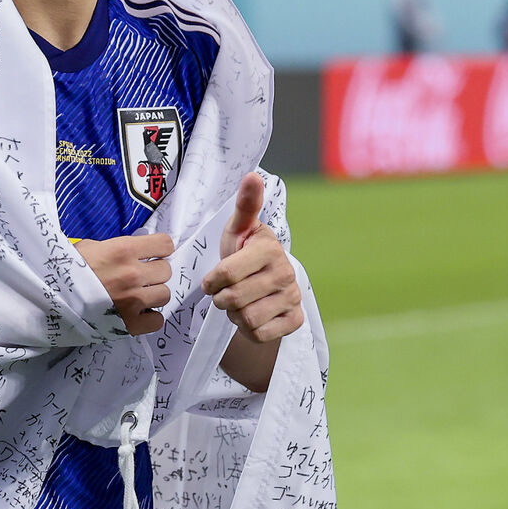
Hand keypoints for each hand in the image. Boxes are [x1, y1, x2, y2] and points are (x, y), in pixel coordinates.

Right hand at [74, 233, 172, 334]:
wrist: (50, 300)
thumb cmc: (66, 270)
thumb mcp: (87, 248)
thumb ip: (114, 248)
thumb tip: (132, 250)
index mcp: (123, 250)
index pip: (165, 244)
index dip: (159, 249)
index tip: (152, 254)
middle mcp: (133, 274)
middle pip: (165, 270)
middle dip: (154, 272)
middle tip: (139, 276)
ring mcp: (134, 300)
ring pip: (165, 294)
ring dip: (153, 294)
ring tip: (137, 296)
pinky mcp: (132, 324)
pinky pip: (157, 320)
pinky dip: (149, 318)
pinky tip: (136, 313)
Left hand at [203, 172, 302, 343]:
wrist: (264, 282)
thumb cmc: (244, 251)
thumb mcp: (239, 228)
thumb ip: (245, 204)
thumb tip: (252, 174)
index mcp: (270, 249)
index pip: (226, 274)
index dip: (211, 281)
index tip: (213, 279)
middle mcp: (287, 274)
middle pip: (234, 299)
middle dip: (222, 299)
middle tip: (226, 292)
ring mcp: (294, 298)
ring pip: (246, 319)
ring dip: (234, 314)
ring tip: (239, 301)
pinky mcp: (295, 321)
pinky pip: (259, 334)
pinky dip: (248, 328)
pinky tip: (252, 314)